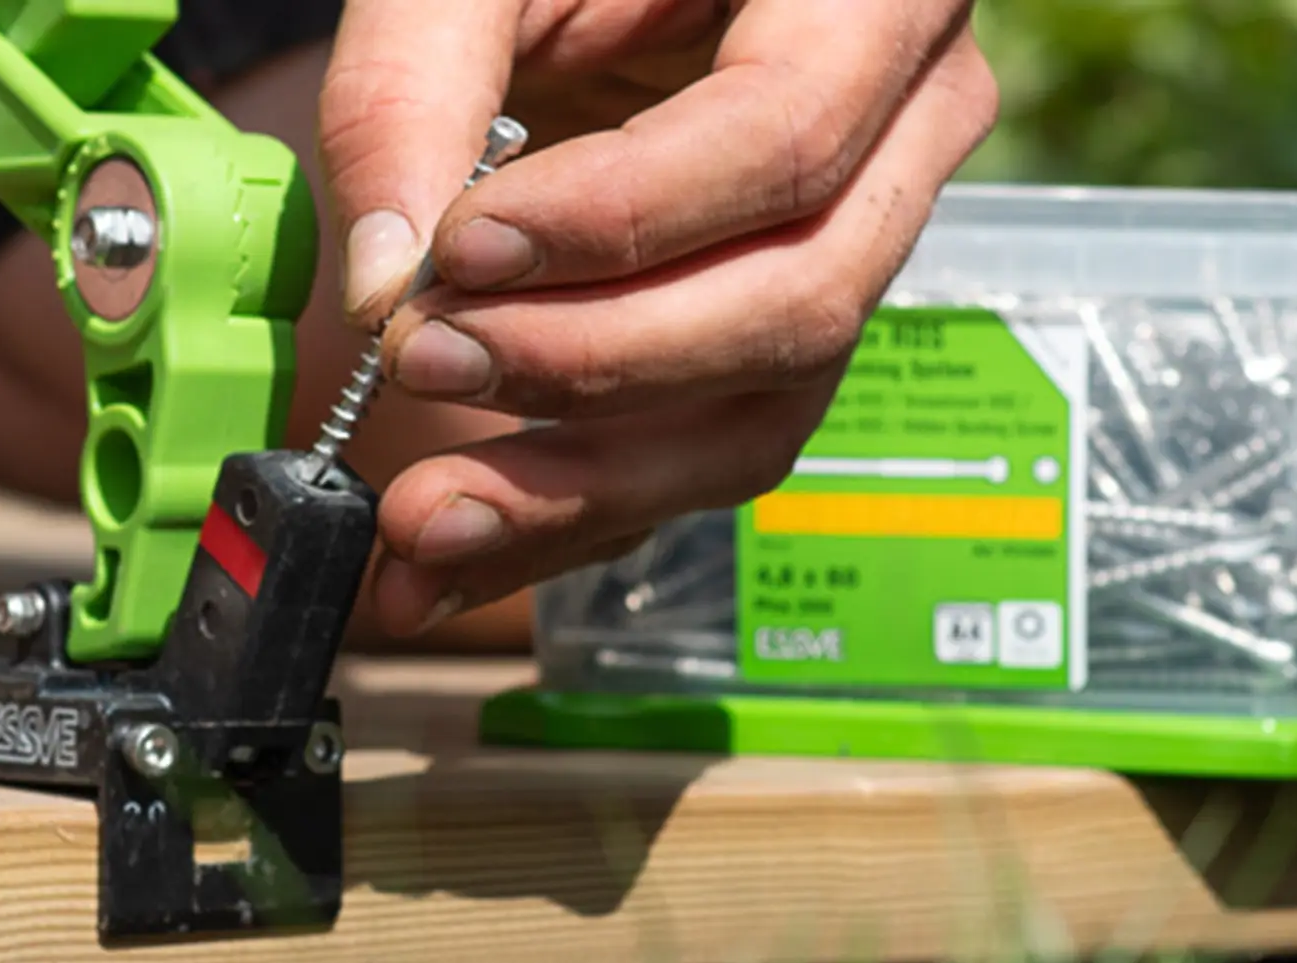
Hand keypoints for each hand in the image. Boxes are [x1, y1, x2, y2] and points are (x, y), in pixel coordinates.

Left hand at [316, 0, 1000, 634]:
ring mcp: (866, 235)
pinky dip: (579, 509)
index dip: (623, 220)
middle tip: (421, 361)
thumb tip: (385, 279)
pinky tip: (459, 543)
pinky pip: (714, 443)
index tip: (461, 254)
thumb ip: (414, 83)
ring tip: (423, 518)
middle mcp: (911, 122)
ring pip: (765, 405)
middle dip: (594, 360)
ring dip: (585, 482)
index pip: (782, 137)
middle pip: (794, 295)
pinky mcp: (789, 323)